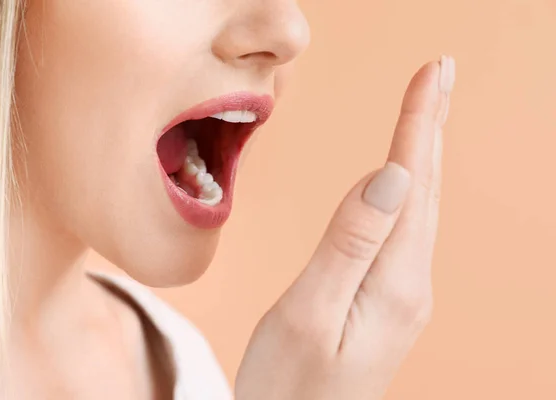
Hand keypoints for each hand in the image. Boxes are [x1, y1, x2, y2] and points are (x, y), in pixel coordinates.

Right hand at [235, 56, 455, 399]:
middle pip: (424, 191)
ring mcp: (400, 295)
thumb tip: (389, 177)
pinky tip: (406, 181)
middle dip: (430, 127)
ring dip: (422, 154)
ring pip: (417, 209)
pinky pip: (404, 231)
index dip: (419, 125)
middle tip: (440, 74)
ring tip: (427, 113)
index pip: (411, 185)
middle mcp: (409, 286)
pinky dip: (408, 189)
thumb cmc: (289, 385)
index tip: (432, 73)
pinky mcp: (384, 301)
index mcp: (394, 283)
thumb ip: (350, 244)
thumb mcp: (310, 313)